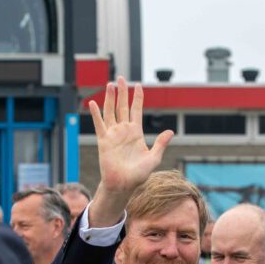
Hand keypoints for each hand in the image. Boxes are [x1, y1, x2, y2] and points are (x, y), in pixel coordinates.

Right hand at [87, 77, 173, 226]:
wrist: (123, 184)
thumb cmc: (138, 175)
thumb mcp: (154, 158)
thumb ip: (160, 144)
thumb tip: (171, 131)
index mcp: (136, 132)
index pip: (136, 110)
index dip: (137, 98)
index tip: (138, 85)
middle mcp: (124, 130)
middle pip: (122, 106)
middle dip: (122, 92)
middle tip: (120, 78)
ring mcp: (113, 134)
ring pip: (110, 111)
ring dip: (109, 98)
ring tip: (110, 85)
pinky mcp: (104, 141)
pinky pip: (99, 124)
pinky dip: (96, 114)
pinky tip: (93, 103)